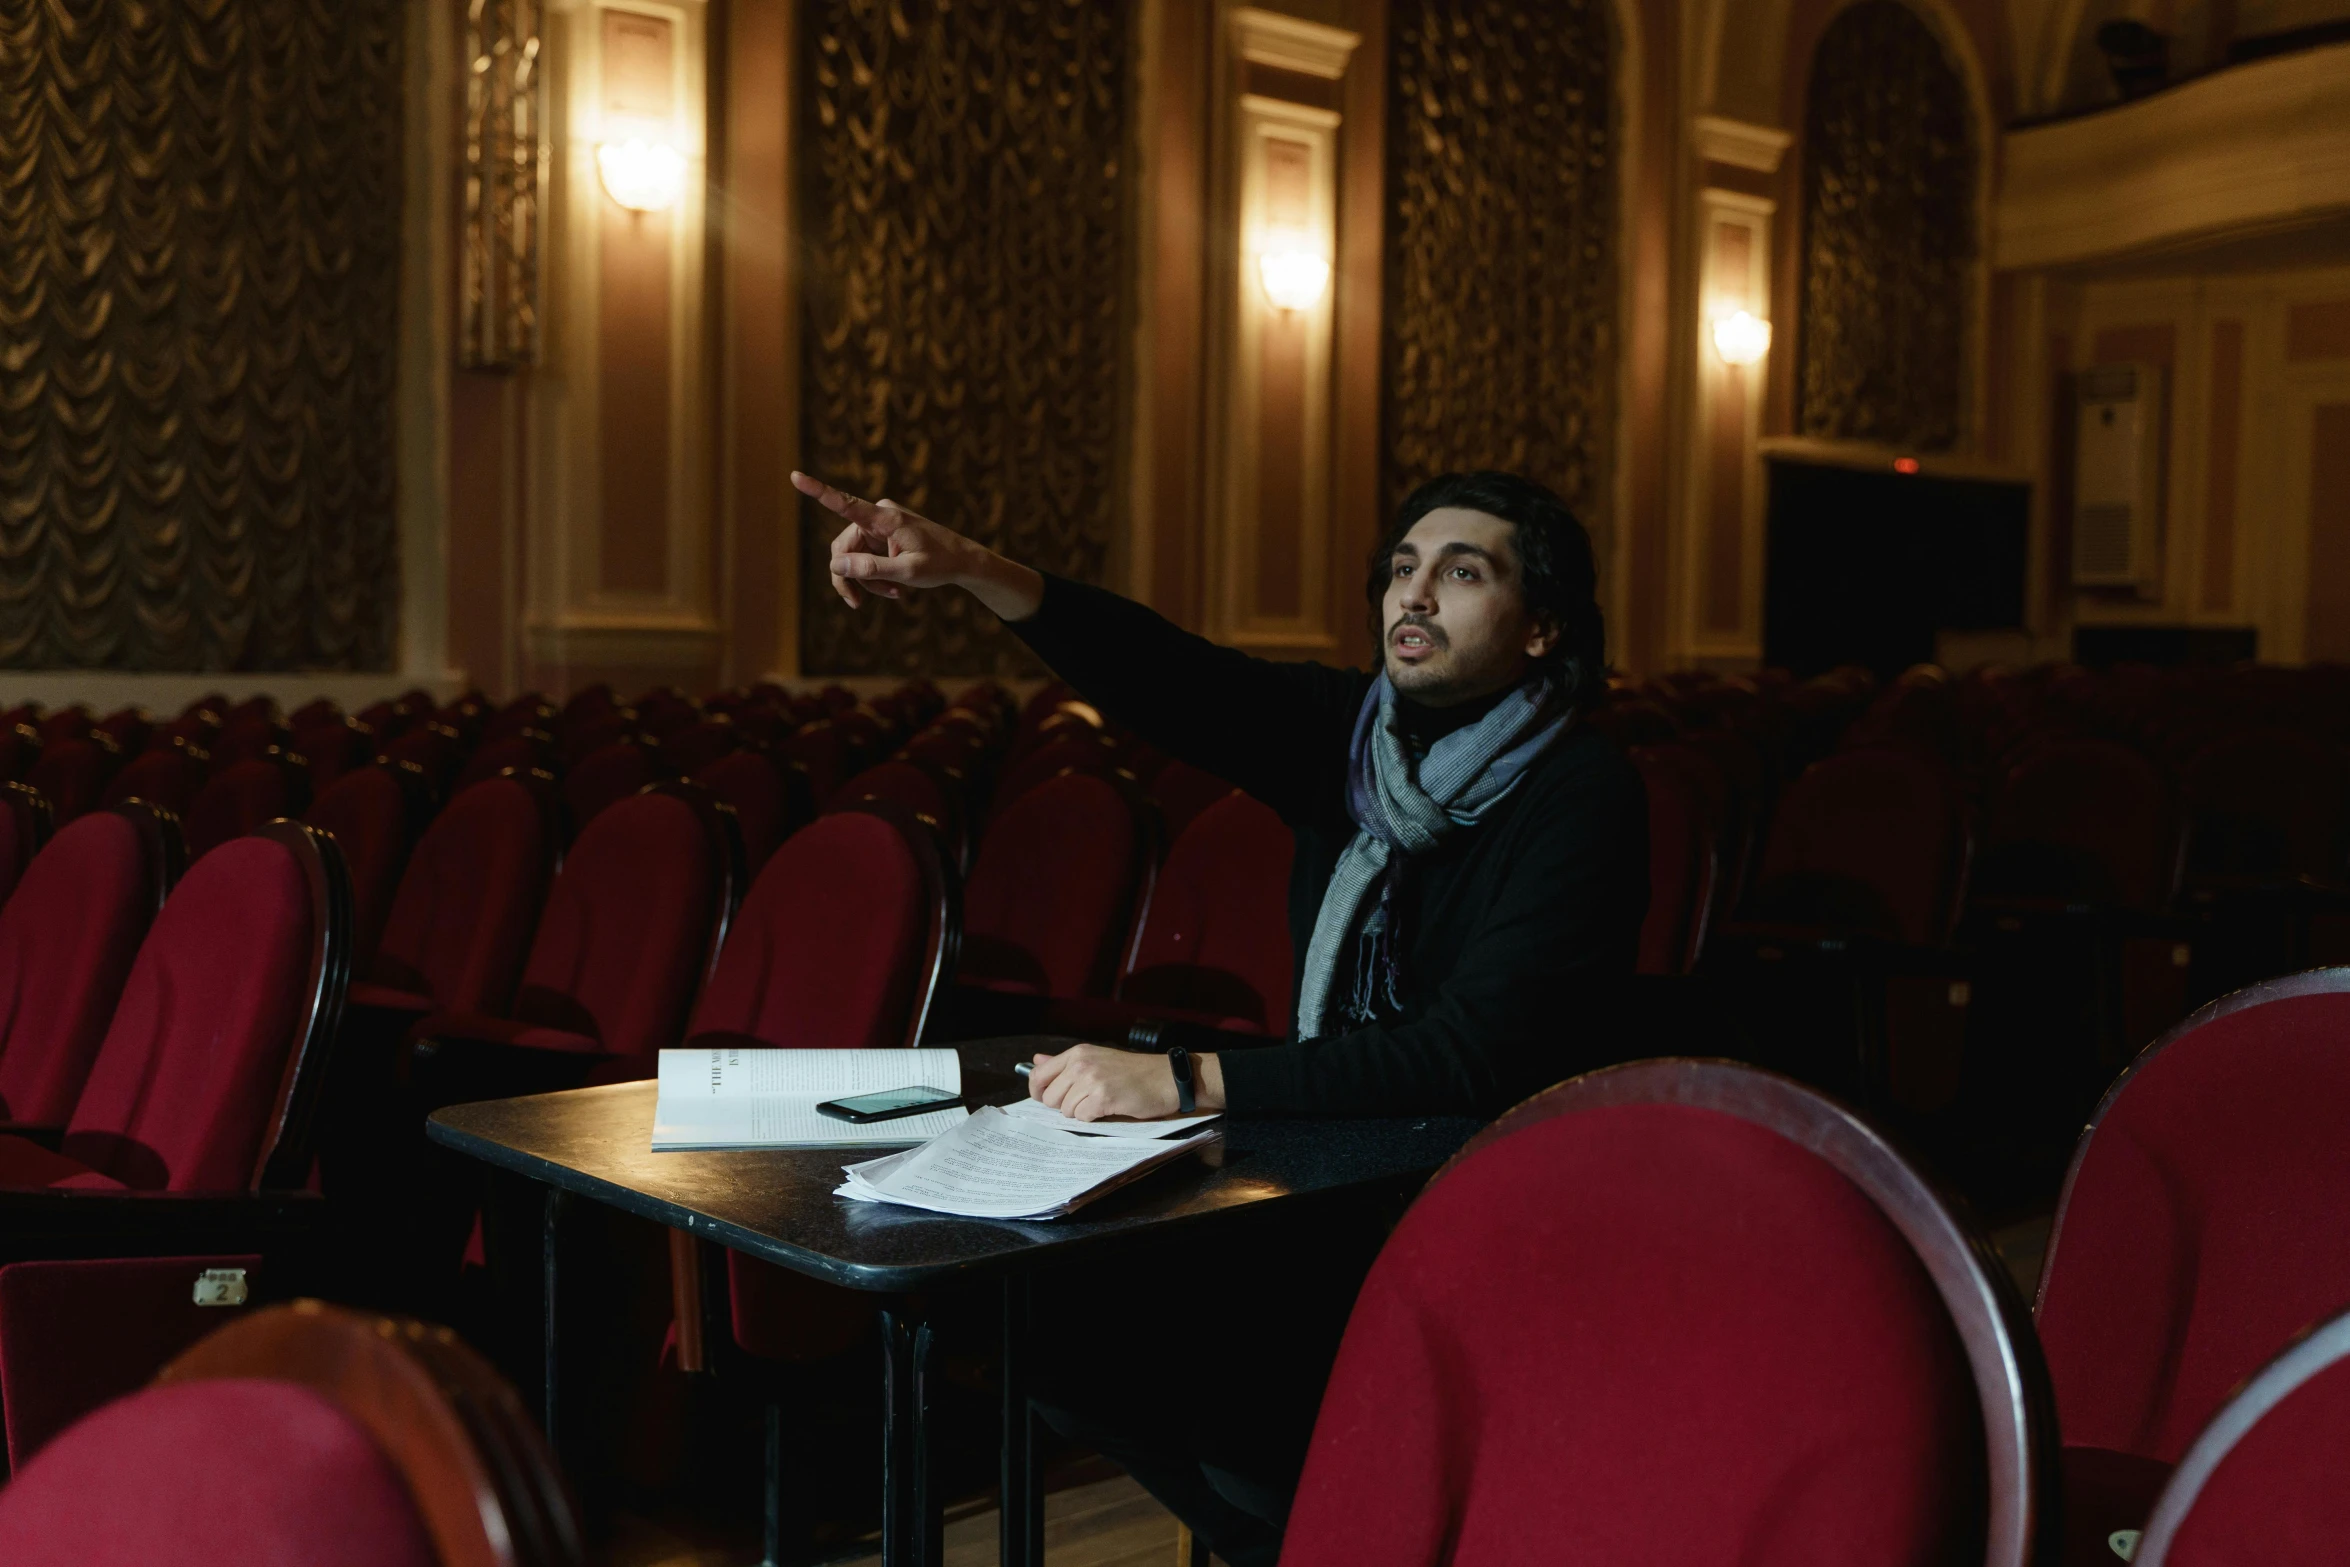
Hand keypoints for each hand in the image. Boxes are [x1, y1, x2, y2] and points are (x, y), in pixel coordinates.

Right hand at [792, 471, 1042, 620]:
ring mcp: (878, 528)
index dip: (818, 491)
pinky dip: (874, 578)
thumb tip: (835, 566)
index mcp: (884, 519)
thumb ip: (871, 569)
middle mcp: (877, 518)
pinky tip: (894, 589)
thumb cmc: (940, 563)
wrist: (963, 562)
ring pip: (851, 559)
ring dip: (866, 581)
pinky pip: (863, 561)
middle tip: (859, 603)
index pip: (845, 504)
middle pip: (841, 550)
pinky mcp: (880, 539)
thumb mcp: (908, 572)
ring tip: (893, 593)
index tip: (795, 475)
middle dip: (851, 577)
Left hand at [1028, 1045, 1222, 1121]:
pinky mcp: (1103, 1097)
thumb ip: (1064, 1063)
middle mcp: (1081, 1063)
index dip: (1038, 1092)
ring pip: (1065, 1110)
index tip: (1050, 1100)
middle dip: (1064, 1105)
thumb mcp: (1097, 1060)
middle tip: (1087, 1101)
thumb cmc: (1134, 1072)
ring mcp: (1092, 1079)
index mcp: (1077, 1053)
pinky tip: (1109, 1108)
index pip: (1038, 1075)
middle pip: (1049, 1097)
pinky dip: (1093, 1118)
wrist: (1167, 1078)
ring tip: (1101, 1103)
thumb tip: (1035, 1060)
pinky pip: (1082, 1117)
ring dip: (1081, 1113)